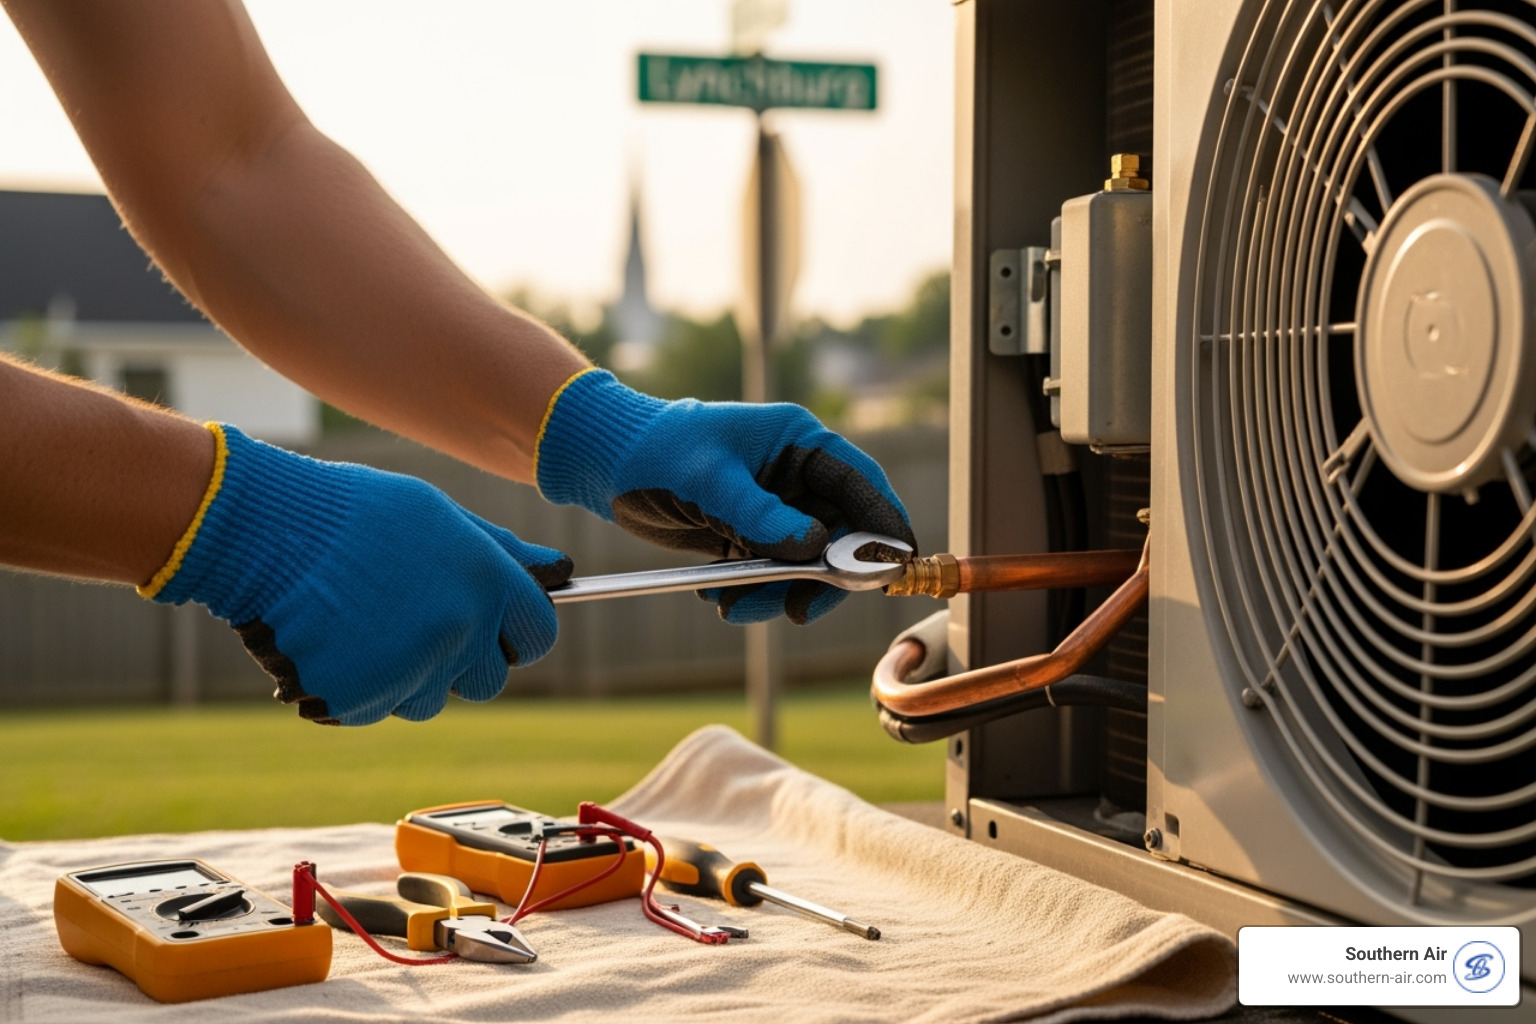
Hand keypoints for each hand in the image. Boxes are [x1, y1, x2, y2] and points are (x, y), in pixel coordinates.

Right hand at [142, 424, 569, 724]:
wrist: (263, 529)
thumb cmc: (354, 513)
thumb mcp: (438, 514)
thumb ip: (500, 552)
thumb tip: (560, 570)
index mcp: (486, 582)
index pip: (538, 632)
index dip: (517, 630)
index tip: (497, 625)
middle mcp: (459, 632)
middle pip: (489, 679)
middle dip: (463, 660)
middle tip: (416, 622)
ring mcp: (410, 671)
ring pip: (430, 699)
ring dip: (408, 675)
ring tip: (365, 622)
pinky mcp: (360, 701)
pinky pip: (377, 707)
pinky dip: (359, 685)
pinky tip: (334, 640)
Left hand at [534, 369, 914, 624]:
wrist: (602, 463)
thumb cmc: (656, 450)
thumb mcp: (709, 479)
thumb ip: (760, 515)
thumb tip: (812, 549)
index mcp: (797, 440)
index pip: (859, 482)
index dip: (884, 523)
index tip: (894, 563)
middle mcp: (793, 475)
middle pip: (839, 534)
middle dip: (823, 577)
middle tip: (799, 610)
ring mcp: (772, 507)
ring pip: (804, 563)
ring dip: (780, 592)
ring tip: (738, 609)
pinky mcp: (748, 534)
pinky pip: (770, 573)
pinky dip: (753, 592)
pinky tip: (718, 596)